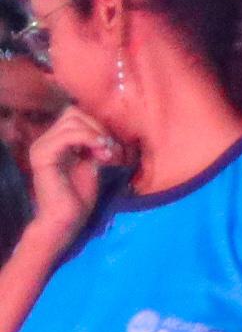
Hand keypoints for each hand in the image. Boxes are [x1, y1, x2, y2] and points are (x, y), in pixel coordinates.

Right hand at [24, 106, 121, 245]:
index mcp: (54, 141)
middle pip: (74, 113)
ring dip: (95, 134)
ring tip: (105, 154)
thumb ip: (93, 144)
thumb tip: (106, 130)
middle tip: (109, 149)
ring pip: (72, 120)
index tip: (110, 146)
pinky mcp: (42, 157)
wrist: (67, 219)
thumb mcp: (91, 162)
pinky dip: (88, 139)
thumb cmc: (79, 195)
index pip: (75, 114)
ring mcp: (41, 147)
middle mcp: (44, 141)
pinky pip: (67, 135)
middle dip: (98, 127)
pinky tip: (99, 154)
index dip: (96, 125)